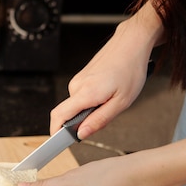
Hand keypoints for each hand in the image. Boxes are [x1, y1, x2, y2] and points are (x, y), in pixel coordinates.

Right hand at [50, 1, 163, 138]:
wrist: (130, 44)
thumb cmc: (130, 70)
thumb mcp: (122, 102)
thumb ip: (99, 120)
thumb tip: (81, 134)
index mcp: (85, 93)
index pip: (59, 116)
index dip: (55, 131)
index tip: (58, 142)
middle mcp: (76, 86)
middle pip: (68, 113)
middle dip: (82, 121)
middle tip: (105, 115)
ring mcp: (77, 80)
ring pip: (77, 105)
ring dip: (90, 109)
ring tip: (111, 98)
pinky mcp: (80, 77)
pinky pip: (81, 96)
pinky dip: (91, 100)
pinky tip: (108, 91)